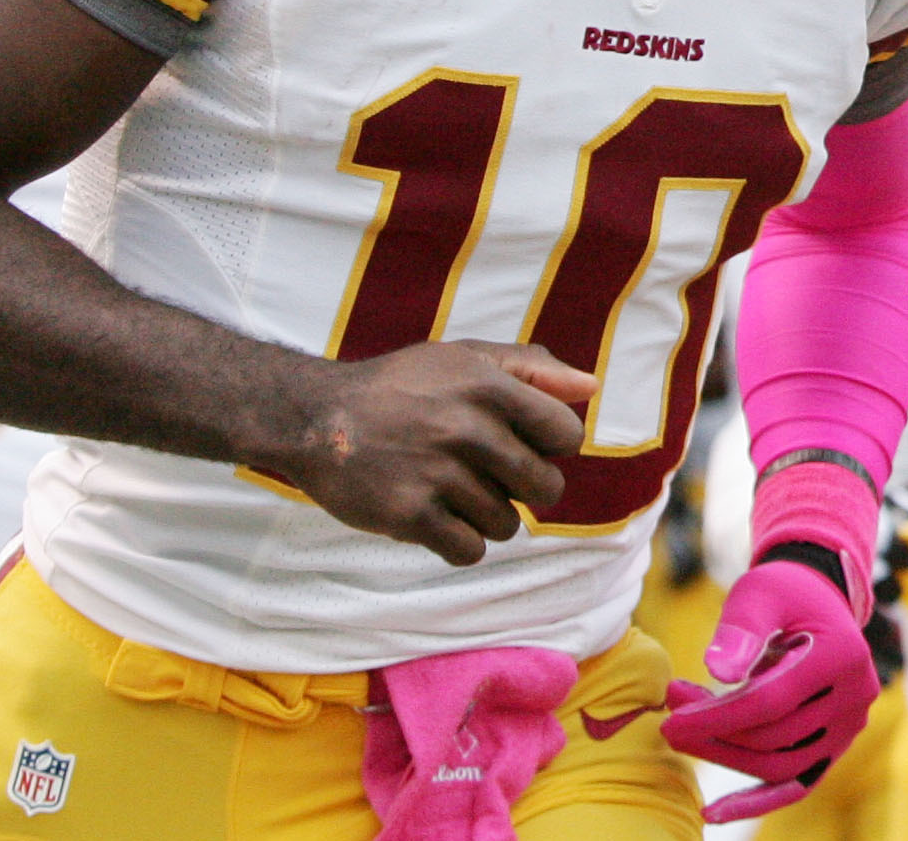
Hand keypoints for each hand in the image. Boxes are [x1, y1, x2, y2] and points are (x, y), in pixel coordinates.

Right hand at [273, 340, 595, 565]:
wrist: (316, 419)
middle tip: (492, 476)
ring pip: (507, 524)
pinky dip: (460, 542)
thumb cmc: (401, 388)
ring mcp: (437, 474)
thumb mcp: (463, 359)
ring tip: (454, 492)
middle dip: (527, 489)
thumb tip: (591, 388)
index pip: (565, 434)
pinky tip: (437, 517)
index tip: (523, 444)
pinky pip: (469, 550)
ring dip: (488, 516)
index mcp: (486, 385)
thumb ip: (532, 369)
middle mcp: (466, 428)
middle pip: (545, 487)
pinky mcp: (409, 515)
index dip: (551, 446)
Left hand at [662, 555, 879, 822]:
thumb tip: (718, 671)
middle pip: (775, 737)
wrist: (818, 599)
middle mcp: (856, 697)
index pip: (771, 702)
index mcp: (842, 656)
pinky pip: (796, 781)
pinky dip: (757, 800)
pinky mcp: (836, 744)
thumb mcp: (759, 594)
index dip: (717, 716)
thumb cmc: (783, 593)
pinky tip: (714, 813)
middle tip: (668, 721)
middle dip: (715, 733)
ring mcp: (850, 726)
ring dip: (727, 756)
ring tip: (686, 732)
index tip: (671, 720)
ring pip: (781, 764)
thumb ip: (740, 629)